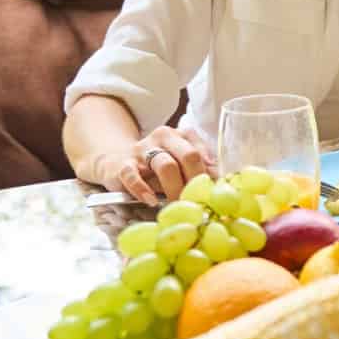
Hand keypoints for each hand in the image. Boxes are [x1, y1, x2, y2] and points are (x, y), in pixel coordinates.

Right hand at [98, 126, 215, 204]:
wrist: (116, 162)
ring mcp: (142, 150)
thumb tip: (222, 183)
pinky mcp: (122, 164)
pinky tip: (152, 201)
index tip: (213, 191)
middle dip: (196, 180)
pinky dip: (143, 189)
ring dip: (175, 187)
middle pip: (188, 155)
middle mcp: (163, 137)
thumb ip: (199, 169)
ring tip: (179, 203)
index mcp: (181, 135)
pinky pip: (132, 175)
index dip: (210, 173)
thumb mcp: (178, 164)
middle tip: (199, 201)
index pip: (201, 150)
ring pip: (165, 164)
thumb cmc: (155, 167)